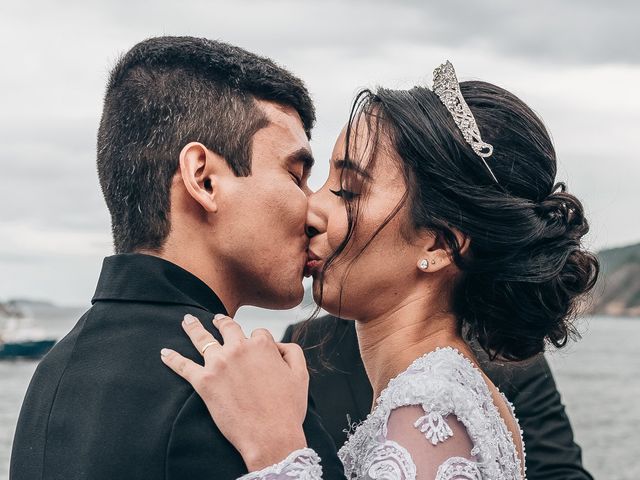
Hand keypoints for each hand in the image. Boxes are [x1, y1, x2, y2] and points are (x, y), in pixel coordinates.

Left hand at [161, 314, 309, 470]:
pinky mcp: (203, 382)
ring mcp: (219, 364)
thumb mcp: (301, 375)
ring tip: (188, 320)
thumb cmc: (287, 409)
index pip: (257, 334)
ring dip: (193, 327)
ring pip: (202, 338)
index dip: (258, 341)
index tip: (257, 349)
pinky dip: (172, 358)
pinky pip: (183, 366)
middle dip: (222, 321)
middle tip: (216, 318)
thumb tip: (278, 345)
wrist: (270, 435)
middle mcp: (238, 349)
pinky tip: (164, 353)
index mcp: (262, 345)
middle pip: (227, 327)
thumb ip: (292, 352)